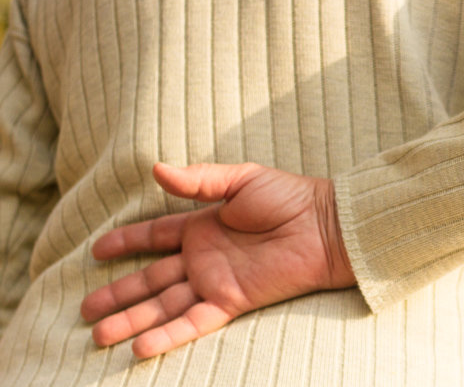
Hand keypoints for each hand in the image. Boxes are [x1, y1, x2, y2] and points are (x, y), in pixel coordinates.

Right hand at [80, 162, 354, 358]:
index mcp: (204, 226)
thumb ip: (198, 179)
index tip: (97, 250)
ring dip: (132, 320)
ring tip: (98, 334)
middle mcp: (204, 257)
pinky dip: (168, 335)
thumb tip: (155, 169)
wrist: (325, 225)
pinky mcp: (232, 300)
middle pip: (151, 279)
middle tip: (86, 308)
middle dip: (119, 294)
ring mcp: (216, 281)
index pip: (155, 236)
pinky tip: (139, 347)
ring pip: (165, 305)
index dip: (127, 243)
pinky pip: (194, 321)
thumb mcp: (241, 179)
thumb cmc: (290, 197)